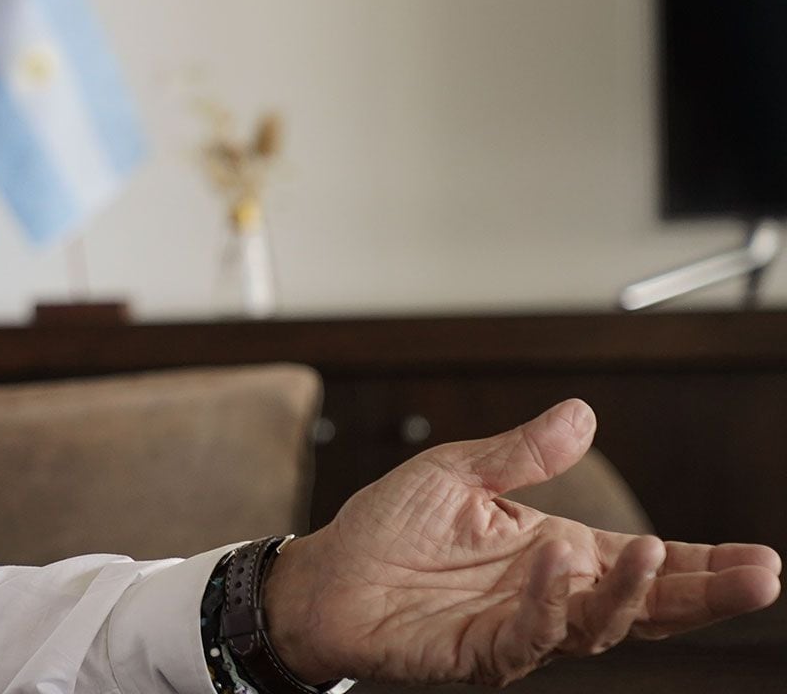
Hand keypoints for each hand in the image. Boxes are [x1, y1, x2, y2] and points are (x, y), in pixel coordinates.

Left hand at [262, 400, 780, 686]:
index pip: (646, 562)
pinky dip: (548, 605)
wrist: (325, 574)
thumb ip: (522, 452)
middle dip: (705, 593)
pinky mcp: (482, 654)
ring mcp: (522, 630)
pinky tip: (558, 566)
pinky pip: (528, 637)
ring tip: (651, 550)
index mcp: (558, 552)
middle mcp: (552, 596)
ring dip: (630, 592)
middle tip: (760, 577)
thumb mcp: (458, 471)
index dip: (702, 563)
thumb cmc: (388, 527)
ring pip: (599, 626)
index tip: (762, 560)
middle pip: (647, 605)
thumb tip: (583, 414)